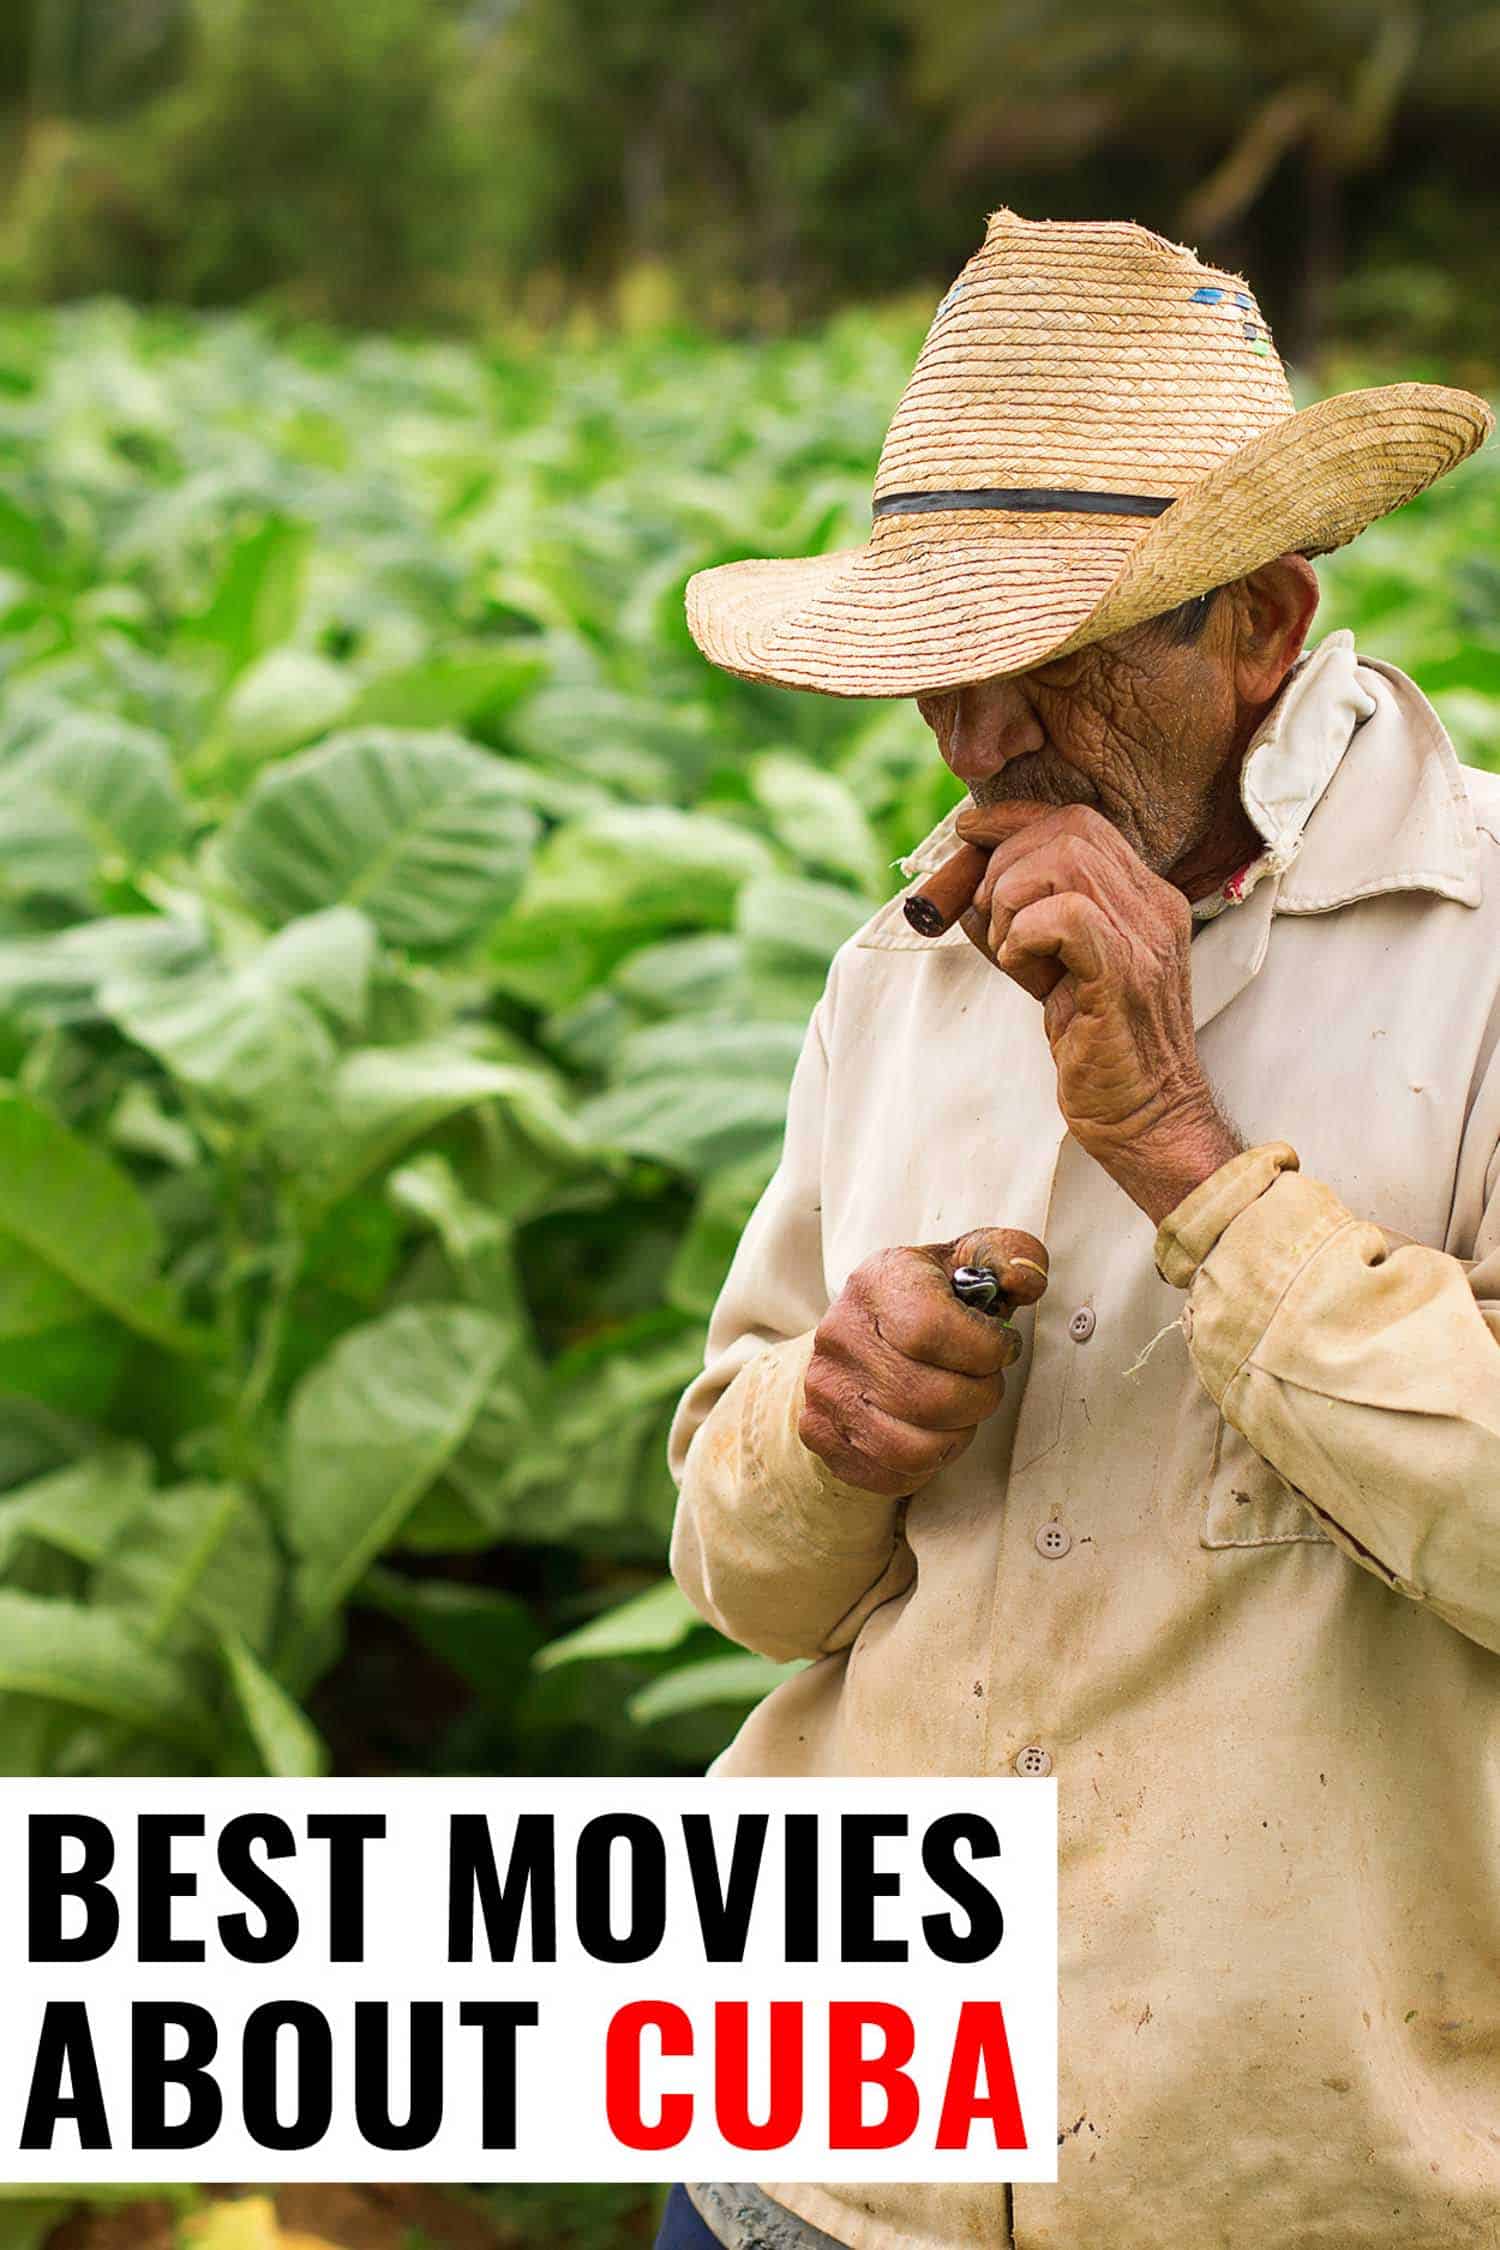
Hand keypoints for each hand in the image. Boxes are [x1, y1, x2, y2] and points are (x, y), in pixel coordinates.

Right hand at [798, 1229, 1048, 1497]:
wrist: (853, 1338)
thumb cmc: (924, 1302)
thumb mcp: (966, 1263)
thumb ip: (1010, 1255)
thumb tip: (1026, 1280)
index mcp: (879, 1282)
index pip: (930, 1329)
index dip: (984, 1349)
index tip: (1002, 1347)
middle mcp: (841, 1334)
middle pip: (933, 1398)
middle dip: (981, 1397)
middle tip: (984, 1382)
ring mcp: (826, 1388)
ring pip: (915, 1447)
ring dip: (958, 1436)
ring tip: (960, 1410)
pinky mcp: (822, 1434)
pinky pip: (894, 1474)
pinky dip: (929, 1464)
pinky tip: (931, 1431)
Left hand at [954, 801, 1241, 1224]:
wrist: (1147, 1117)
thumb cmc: (1097, 1048)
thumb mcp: (1052, 970)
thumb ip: (1019, 924)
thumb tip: (965, 890)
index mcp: (1145, 896)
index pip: (1080, 819)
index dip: (1015, 818)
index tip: (969, 834)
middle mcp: (1154, 905)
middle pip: (1068, 829)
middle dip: (1005, 863)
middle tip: (991, 920)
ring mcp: (1147, 937)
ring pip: (1063, 861)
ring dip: (1012, 901)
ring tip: (1011, 950)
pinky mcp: (1126, 975)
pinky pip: (1066, 915)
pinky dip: (1025, 933)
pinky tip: (1022, 967)